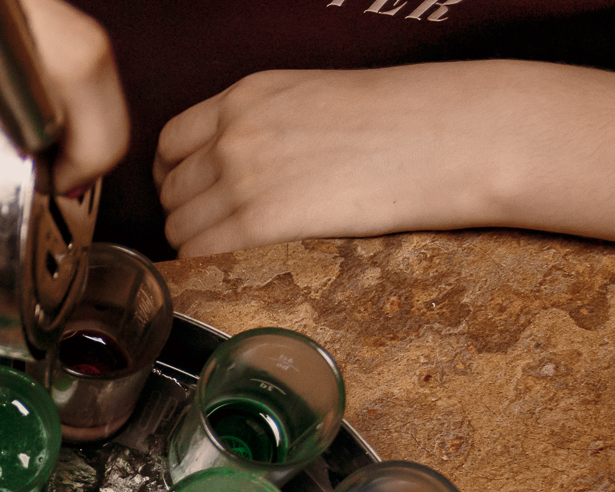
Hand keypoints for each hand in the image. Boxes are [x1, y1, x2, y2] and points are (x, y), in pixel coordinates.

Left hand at [154, 64, 505, 258]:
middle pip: (172, 191)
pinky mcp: (259, 223)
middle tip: (218, 235)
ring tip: (236, 256)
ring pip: (181, 228)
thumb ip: (264, 126)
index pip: (171, 143)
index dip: (177, 177)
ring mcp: (242, 178)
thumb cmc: (399, 120)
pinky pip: (203, 255)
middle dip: (189, 215)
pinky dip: (209, 268)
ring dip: (199, 247)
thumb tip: (238, 166)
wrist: (444, 135)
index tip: (193, 197)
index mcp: (245, 97)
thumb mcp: (314, 98)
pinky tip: (237, 271)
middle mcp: (233, 134)